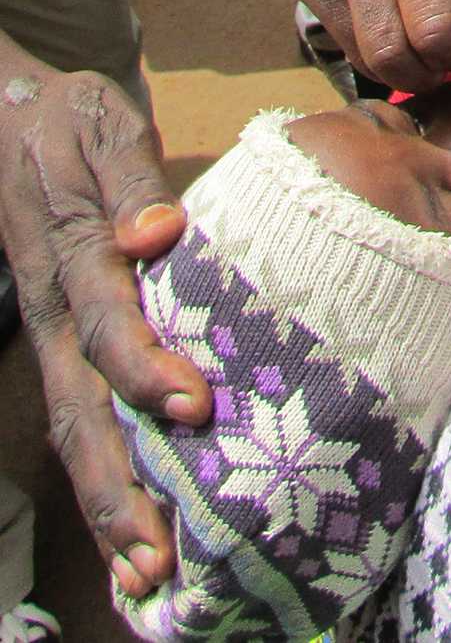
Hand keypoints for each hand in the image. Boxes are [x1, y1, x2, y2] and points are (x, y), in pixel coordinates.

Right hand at [0, 40, 209, 596]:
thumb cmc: (69, 119)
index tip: (194, 403)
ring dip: (107, 501)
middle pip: (78, 406)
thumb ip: (132, 177)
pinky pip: (75, 418)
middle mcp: (53, 308)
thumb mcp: (101, 124)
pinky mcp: (58, 343)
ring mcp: (49, 333)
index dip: (145, 366)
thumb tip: (158, 232)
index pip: (106, 319)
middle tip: (161, 550)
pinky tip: (133, 535)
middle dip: (118, 482)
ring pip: (71, 428)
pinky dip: (100, 479)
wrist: (6, 115)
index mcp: (69, 251)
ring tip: (148, 572)